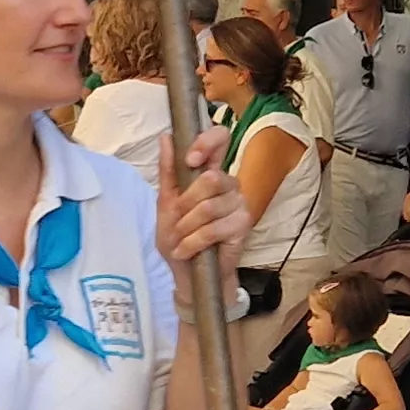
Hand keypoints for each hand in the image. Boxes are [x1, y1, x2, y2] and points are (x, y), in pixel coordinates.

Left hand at [155, 136, 249, 264]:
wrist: (189, 272)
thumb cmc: (178, 236)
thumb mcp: (165, 202)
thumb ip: (168, 170)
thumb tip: (166, 137)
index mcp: (210, 170)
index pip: (220, 138)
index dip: (207, 142)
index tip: (190, 160)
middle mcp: (229, 182)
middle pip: (211, 179)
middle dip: (185, 205)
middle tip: (176, 223)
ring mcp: (239, 203)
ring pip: (209, 207)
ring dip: (186, 228)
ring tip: (179, 241)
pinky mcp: (244, 225)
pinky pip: (214, 229)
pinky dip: (193, 242)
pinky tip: (185, 250)